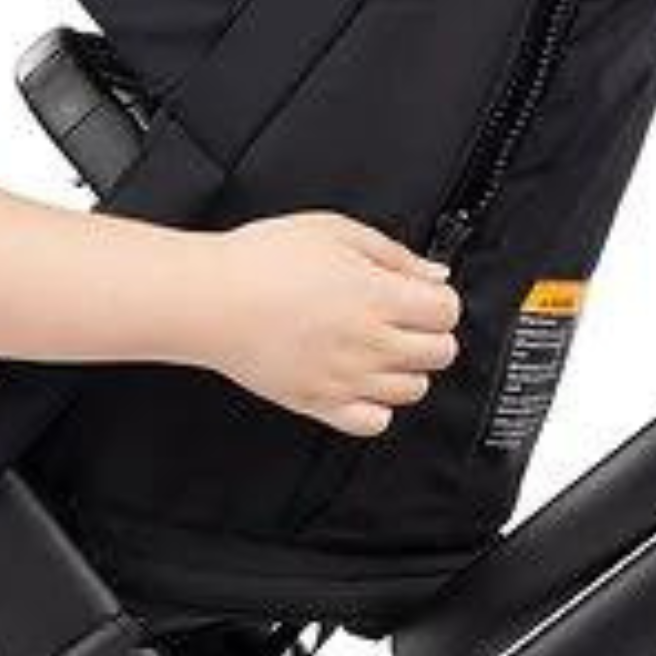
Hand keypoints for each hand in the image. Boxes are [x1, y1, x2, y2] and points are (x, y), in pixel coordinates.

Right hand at [185, 213, 462, 436]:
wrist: (208, 299)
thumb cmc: (262, 260)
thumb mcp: (336, 232)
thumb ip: (394, 255)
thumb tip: (435, 274)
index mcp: (376, 296)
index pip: (447, 312)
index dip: (438, 299)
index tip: (421, 294)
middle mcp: (368, 343)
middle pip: (441, 353)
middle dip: (430, 333)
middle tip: (403, 318)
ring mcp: (345, 379)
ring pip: (414, 390)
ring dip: (407, 368)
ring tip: (378, 346)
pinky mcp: (319, 404)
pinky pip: (374, 422)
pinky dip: (377, 406)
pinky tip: (361, 380)